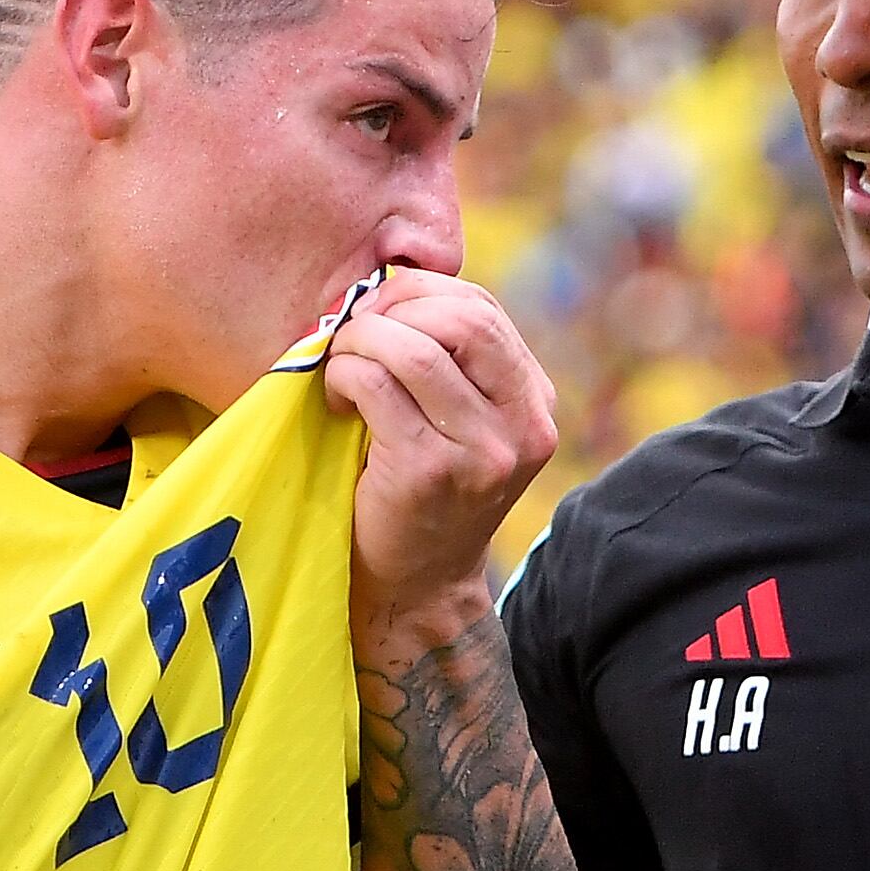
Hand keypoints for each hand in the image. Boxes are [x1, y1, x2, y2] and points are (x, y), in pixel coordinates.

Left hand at [323, 271, 558, 632]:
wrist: (417, 587)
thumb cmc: (422, 493)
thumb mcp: (460, 423)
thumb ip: (450, 361)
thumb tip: (390, 282)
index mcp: (534, 402)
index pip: (484, 310)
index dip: (420, 292)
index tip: (377, 312)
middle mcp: (523, 425)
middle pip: (462, 319)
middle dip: (392, 309)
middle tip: (352, 331)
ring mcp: (484, 452)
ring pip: (415, 349)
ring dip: (360, 343)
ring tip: (339, 366)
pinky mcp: (432, 472)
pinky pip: (378, 387)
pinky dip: (344, 376)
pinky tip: (335, 400)